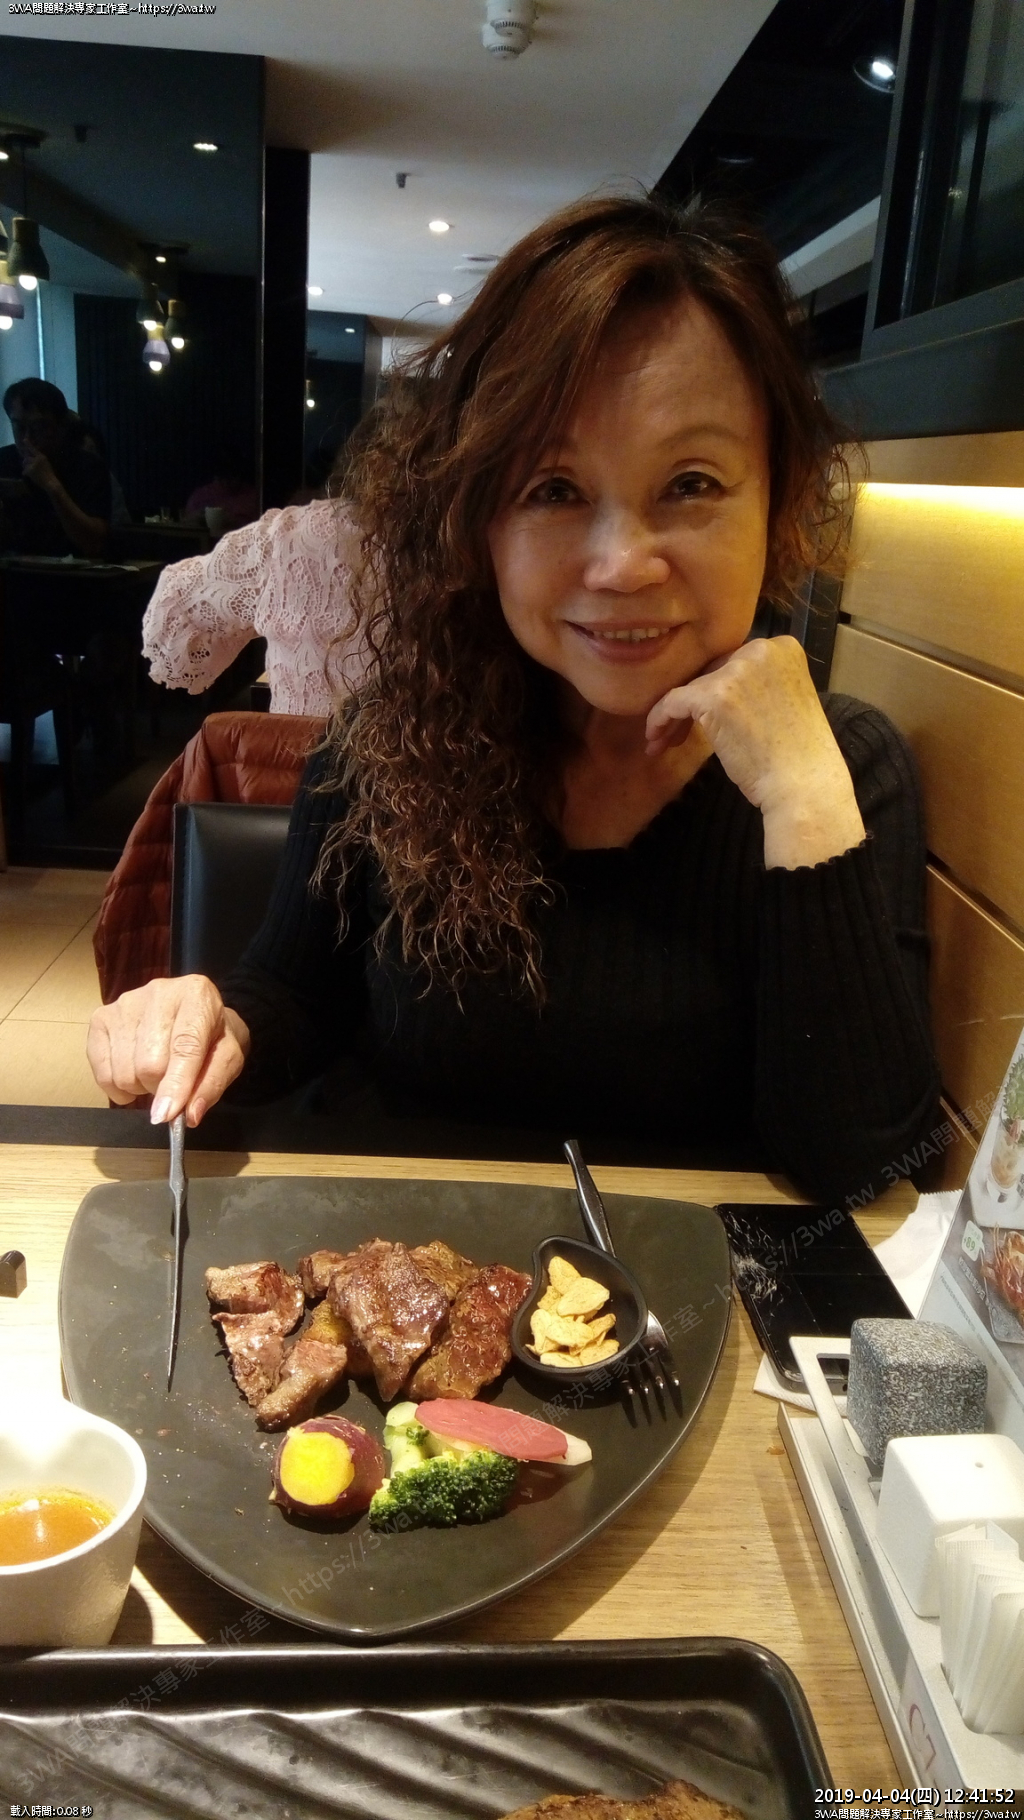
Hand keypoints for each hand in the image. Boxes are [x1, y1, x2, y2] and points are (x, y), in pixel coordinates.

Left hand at [19, 438, 57, 493]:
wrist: (50, 482)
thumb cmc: (49, 474)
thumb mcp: (46, 463)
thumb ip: (39, 459)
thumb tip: (30, 457)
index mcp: (41, 457)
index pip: (33, 449)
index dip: (28, 444)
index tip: (24, 439)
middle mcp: (36, 459)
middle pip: (26, 458)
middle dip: (26, 462)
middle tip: (30, 467)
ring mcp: (32, 465)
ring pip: (25, 464)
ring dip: (26, 467)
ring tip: (32, 471)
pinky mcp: (30, 471)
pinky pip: (24, 470)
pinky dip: (26, 473)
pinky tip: (31, 476)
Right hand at [86, 975, 250, 1125]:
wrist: (192, 1012)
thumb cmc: (212, 1036)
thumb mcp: (228, 1057)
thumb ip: (212, 1084)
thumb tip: (189, 1114)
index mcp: (196, 995)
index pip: (184, 1046)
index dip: (176, 1084)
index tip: (167, 1115)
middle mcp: (157, 992)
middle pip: (149, 1064)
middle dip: (161, 1087)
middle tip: (172, 1082)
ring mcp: (125, 1003)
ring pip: (124, 1071)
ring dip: (140, 1087)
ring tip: (155, 1073)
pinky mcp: (101, 1018)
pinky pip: (102, 1072)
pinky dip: (117, 1087)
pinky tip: (134, 1075)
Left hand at [645, 635, 865, 868]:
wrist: (804, 784)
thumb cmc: (798, 756)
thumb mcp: (787, 702)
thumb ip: (758, 686)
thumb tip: (718, 690)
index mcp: (783, 648)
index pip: (735, 663)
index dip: (717, 689)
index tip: (707, 717)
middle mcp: (760, 650)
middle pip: (711, 672)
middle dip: (695, 702)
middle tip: (682, 733)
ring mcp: (736, 671)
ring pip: (690, 688)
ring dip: (677, 716)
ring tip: (665, 741)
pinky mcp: (713, 696)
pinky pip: (672, 702)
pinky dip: (659, 719)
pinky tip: (655, 739)